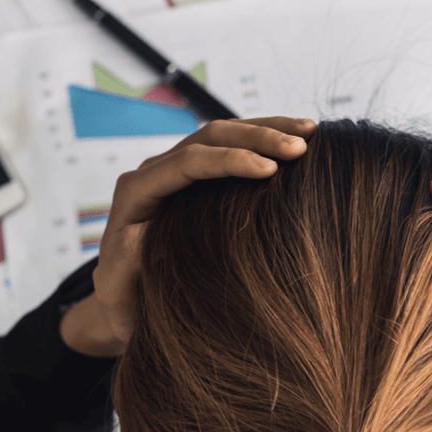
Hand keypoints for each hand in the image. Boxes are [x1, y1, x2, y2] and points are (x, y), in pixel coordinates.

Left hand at [60, 117, 316, 357]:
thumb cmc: (125, 300)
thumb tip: (145, 234)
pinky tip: (294, 141)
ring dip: (267, 129)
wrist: (124, 302)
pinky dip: (262, 141)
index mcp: (137, 192)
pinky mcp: (195, 176)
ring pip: (223, 133)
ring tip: (309, 131)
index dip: (230, 161)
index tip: (271, 170)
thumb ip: (129, 260)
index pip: (188, 162)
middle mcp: (155, 171)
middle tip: (301, 147)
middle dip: (257, 137)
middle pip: (209, 136)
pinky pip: (229, 148)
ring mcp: (176, 170)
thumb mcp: (121, 287)